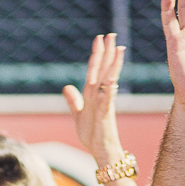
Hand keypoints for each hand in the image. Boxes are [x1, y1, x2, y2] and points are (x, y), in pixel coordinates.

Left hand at [63, 34, 125, 162]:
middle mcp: (101, 96)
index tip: (98, 39)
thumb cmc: (92, 134)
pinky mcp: (106, 114)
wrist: (100, 150)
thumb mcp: (77, 114)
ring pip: (109, 79)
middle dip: (105, 53)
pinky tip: (113, 77)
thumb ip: (73, 100)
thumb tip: (66, 86)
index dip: (96, 55)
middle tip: (110, 34)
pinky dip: (110, 87)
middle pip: (103, 70)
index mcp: (93, 95)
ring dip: (112, 64)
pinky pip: (109, 98)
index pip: (94, 70)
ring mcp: (104, 103)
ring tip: (118, 47)